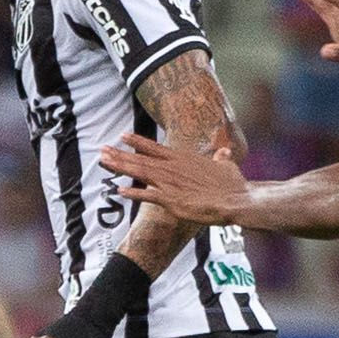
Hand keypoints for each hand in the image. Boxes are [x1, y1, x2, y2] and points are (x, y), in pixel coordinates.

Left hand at [98, 133, 246, 224]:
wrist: (236, 199)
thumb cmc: (233, 184)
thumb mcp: (226, 165)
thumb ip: (221, 158)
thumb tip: (224, 151)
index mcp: (183, 159)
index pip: (155, 147)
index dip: (137, 142)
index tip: (123, 136)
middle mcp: (173, 168)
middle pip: (141, 159)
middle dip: (120, 155)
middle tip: (102, 150)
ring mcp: (170, 184)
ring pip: (140, 172)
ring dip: (120, 167)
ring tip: (104, 162)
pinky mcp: (171, 200)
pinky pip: (147, 196)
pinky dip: (133, 193)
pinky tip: (119, 190)